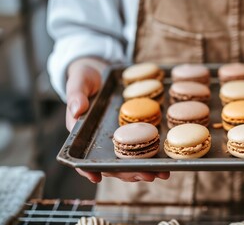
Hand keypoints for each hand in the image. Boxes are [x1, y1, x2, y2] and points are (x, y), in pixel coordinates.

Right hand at [66, 58, 169, 182]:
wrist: (97, 71)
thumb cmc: (84, 77)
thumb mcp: (78, 81)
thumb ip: (76, 95)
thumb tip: (77, 110)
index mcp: (81, 133)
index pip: (82, 157)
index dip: (88, 169)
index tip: (96, 177)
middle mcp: (97, 141)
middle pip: (110, 165)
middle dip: (128, 173)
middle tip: (147, 175)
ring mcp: (112, 139)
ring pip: (125, 162)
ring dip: (142, 170)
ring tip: (160, 174)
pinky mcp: (127, 134)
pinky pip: (136, 149)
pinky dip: (148, 157)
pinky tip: (162, 164)